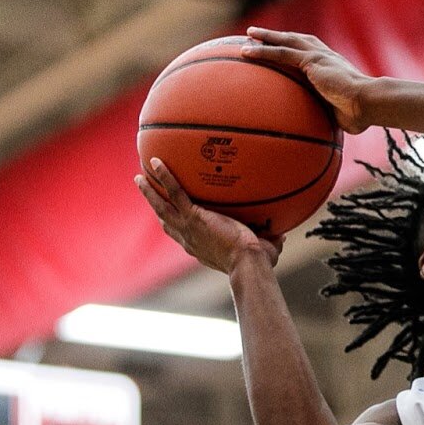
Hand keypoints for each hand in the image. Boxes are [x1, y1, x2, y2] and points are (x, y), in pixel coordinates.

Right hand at [137, 158, 282, 273]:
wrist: (249, 262)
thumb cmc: (258, 263)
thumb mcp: (264, 249)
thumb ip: (270, 239)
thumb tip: (282, 232)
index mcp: (201, 248)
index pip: (184, 236)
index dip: (176, 228)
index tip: (171, 220)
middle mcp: (189, 239)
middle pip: (166, 221)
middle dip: (156, 208)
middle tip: (147, 194)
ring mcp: (188, 227)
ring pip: (162, 206)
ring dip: (149, 192)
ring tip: (140, 177)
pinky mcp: (193, 216)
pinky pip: (175, 192)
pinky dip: (165, 177)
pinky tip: (156, 161)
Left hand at [240, 27, 373, 133]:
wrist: (368, 103)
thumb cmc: (360, 114)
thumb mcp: (341, 114)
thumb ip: (329, 116)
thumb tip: (322, 134)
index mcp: (334, 66)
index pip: (312, 52)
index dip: (298, 47)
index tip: (286, 46)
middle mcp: (326, 56)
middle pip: (297, 40)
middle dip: (279, 36)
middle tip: (260, 34)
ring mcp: (318, 56)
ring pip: (286, 42)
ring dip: (266, 37)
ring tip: (248, 34)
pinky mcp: (310, 61)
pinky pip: (281, 54)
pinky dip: (262, 51)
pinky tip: (246, 51)